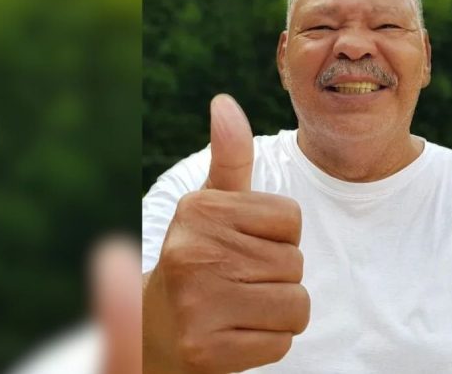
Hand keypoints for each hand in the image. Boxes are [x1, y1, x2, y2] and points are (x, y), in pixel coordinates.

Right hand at [143, 94, 308, 373]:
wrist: (155, 331)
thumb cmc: (199, 257)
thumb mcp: (209, 205)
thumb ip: (229, 157)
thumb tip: (224, 102)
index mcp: (199, 211)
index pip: (291, 219)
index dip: (278, 236)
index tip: (243, 245)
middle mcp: (193, 253)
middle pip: (295, 263)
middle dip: (278, 275)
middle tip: (238, 281)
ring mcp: (198, 305)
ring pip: (296, 304)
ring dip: (278, 310)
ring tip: (240, 306)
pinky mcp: (208, 351)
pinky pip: (283, 340)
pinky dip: (269, 340)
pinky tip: (236, 333)